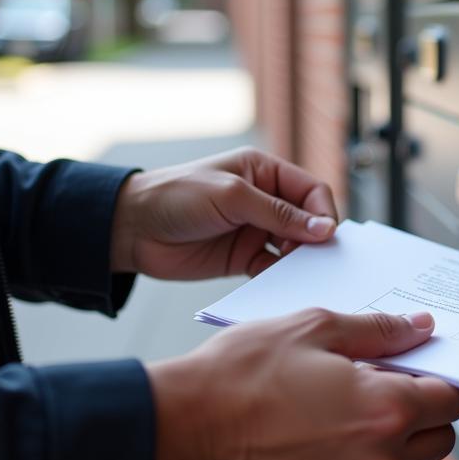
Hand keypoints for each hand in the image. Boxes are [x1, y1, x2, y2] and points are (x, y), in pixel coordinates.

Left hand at [110, 147, 337, 278]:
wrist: (131, 228)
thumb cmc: (177, 196)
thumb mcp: (232, 197)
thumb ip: (279, 214)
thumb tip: (324, 229)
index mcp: (265, 172)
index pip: (311, 191)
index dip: (323, 213)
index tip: (327, 237)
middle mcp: (265, 200)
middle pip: (308, 221)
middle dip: (316, 240)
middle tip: (318, 261)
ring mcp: (255, 230)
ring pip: (294, 247)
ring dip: (301, 261)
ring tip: (303, 276)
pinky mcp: (244, 258)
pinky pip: (273, 269)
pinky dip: (281, 278)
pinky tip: (283, 288)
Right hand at [146, 309, 458, 459]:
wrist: (182, 428)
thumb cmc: (242, 372)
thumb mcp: (314, 328)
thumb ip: (379, 331)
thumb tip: (420, 329)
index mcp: (386, 413)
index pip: (452, 401)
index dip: (438, 378)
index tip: (414, 369)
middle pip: (437, 441)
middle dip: (419, 413)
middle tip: (377, 386)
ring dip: (381, 441)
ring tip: (329, 409)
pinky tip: (306, 439)